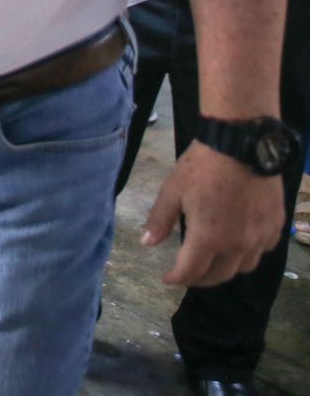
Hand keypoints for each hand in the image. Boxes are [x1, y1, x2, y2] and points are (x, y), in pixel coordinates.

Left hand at [143, 141, 285, 286]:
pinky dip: (248, 253)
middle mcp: (238, 244)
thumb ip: (160, 220)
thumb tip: (147, 244)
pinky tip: (238, 244)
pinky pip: (262, 250)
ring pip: (244, 266)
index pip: (191, 271)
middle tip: (188, 275)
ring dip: (226, 269)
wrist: (241, 145)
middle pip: (220, 275)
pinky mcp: (276, 224)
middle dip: (200, 279)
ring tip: (213, 261)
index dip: (177, 278)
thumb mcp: (173, 191)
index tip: (167, 279)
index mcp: (208, 238)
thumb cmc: (201, 166)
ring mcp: (260, 236)